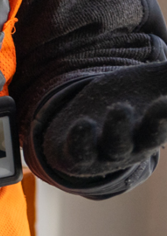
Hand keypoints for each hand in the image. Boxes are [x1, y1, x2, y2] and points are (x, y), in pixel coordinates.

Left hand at [36, 64, 166, 183]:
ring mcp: (104, 151)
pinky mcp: (77, 154)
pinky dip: (81, 140)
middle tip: (163, 104)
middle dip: (158, 123)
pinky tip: (82, 122)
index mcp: (156, 127)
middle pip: (149, 137)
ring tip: (120, 108)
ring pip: (116, 146)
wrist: (84, 123)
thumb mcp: (156, 81)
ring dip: (119, 128)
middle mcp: (135, 143)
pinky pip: (79, 153)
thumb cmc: (129, 99)